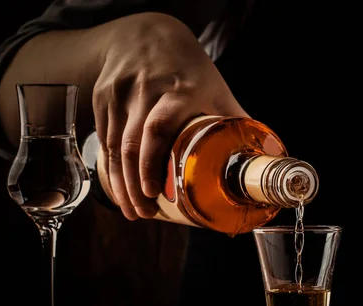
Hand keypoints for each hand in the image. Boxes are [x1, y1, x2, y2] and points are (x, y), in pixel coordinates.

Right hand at [93, 12, 246, 219]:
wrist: (150, 35)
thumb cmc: (190, 69)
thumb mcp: (217, 90)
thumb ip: (236, 123)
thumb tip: (261, 160)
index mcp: (179, 91)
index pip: (158, 128)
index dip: (151, 163)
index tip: (155, 193)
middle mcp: (145, 91)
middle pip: (130, 144)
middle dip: (134, 186)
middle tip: (145, 213)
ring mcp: (119, 93)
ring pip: (111, 145)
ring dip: (119, 183)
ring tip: (133, 210)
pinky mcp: (102, 97)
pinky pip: (101, 139)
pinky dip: (109, 168)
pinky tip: (119, 188)